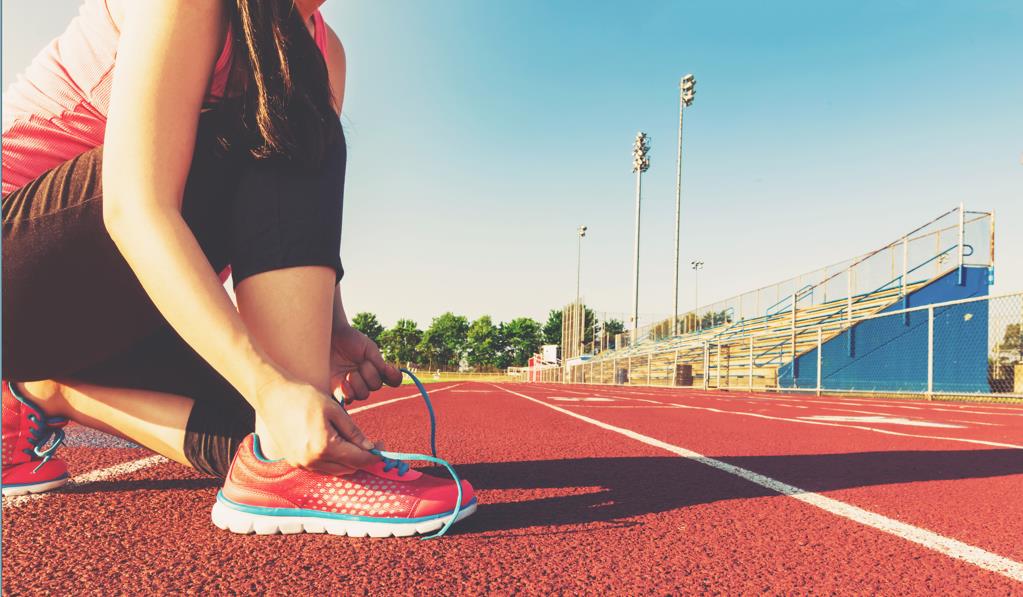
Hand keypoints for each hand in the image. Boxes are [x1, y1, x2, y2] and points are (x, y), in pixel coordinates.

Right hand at [255, 376, 378, 474]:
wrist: (271, 395)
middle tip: (372, 444)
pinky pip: (321, 468)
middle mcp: (312, 461)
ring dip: (348, 461)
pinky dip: (333, 461)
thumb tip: (370, 447)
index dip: (374, 456)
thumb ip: (353, 431)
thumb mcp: (335, 410)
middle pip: (348, 468)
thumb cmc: (304, 397)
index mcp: (324, 447)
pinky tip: (337, 445)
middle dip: (362, 458)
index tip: (383, 448)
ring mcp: (302, 464)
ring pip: (335, 471)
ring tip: (355, 444)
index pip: (358, 459)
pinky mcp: (294, 462)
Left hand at [330, 324, 402, 403]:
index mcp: (376, 368)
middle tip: (361, 365)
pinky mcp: (338, 389)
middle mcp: (366, 378)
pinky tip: (344, 382)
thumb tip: (386, 373)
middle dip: (370, 375)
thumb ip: (378, 362)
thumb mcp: (368, 348)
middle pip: (376, 386)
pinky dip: (348, 393)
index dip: (394, 378)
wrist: (331, 336)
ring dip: (359, 384)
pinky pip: (347, 399)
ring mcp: (353, 385)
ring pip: (363, 395)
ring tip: (350, 373)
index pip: (392, 379)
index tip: (388, 369)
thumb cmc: (350, 339)